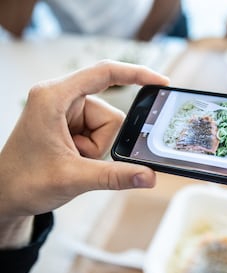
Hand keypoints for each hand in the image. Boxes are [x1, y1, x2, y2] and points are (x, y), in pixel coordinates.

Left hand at [0, 61, 168, 245]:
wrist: (5, 194)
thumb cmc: (25, 182)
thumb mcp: (74, 178)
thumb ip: (115, 176)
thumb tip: (149, 176)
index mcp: (54, 97)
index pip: (104, 74)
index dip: (136, 74)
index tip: (161, 81)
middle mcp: (60, 96)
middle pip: (109, 112)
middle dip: (102, 141)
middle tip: (79, 158)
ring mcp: (65, 108)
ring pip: (107, 124)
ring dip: (96, 147)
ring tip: (72, 159)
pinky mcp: (69, 120)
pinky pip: (99, 131)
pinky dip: (93, 147)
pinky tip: (73, 157)